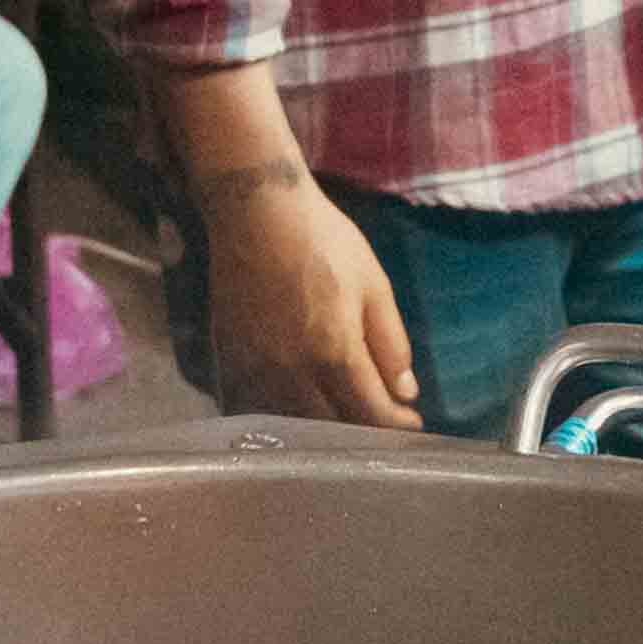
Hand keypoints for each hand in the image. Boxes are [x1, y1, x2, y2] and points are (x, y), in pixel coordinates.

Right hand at [195, 165, 417, 426]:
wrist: (255, 212)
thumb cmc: (323, 241)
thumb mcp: (374, 285)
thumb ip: (391, 343)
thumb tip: (405, 391)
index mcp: (335, 354)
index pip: (372, 414)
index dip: (397, 425)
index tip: (411, 421)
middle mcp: (292, 373)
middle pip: (334, 429)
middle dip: (364, 431)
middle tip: (382, 422)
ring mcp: (256, 371)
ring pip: (294, 425)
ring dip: (325, 429)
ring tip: (345, 416)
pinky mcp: (231, 362)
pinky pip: (259, 408)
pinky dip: (284, 417)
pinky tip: (302, 405)